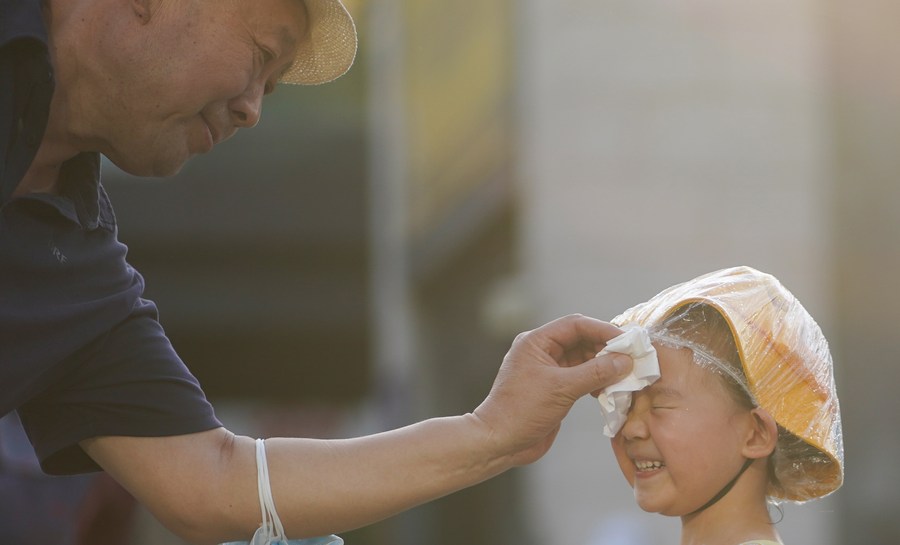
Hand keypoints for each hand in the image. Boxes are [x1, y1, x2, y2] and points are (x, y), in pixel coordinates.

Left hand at [472, 314, 632, 466]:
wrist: (500, 442)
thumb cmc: (521, 411)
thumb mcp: (561, 389)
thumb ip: (594, 373)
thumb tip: (624, 361)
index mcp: (536, 342)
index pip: (575, 325)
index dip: (602, 330)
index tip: (626, 340)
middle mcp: (542, 352)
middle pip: (582, 340)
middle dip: (606, 349)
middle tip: (630, 359)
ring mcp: (549, 370)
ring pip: (584, 359)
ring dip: (604, 367)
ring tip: (623, 376)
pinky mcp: (555, 389)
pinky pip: (581, 377)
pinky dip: (597, 381)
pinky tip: (609, 390)